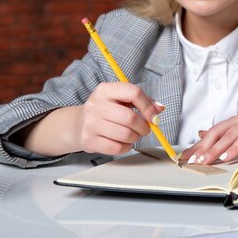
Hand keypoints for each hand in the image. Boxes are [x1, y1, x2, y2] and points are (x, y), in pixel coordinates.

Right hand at [20, 82, 163, 156]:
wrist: (78, 124)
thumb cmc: (106, 110)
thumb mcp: (121, 99)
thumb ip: (142, 101)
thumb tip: (159, 108)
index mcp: (105, 90)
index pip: (133, 92)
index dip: (148, 106)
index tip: (153, 116)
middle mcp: (95, 104)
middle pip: (130, 117)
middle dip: (143, 127)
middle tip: (144, 129)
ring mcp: (90, 123)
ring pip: (125, 134)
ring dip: (135, 137)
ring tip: (132, 135)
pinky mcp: (88, 140)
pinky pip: (117, 148)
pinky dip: (126, 147)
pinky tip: (123, 142)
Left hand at [180, 109, 237, 164]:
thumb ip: (230, 138)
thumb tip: (205, 136)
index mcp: (236, 120)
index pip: (213, 133)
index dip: (198, 145)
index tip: (186, 157)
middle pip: (216, 132)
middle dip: (203, 147)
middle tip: (191, 160)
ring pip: (228, 135)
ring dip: (215, 149)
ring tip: (205, 160)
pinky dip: (235, 147)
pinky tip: (226, 156)